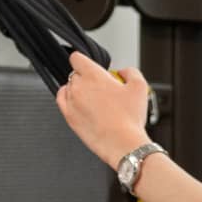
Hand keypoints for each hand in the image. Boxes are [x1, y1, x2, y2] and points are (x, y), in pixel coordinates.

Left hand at [55, 51, 152, 167]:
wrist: (122, 143)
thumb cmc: (130, 118)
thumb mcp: (140, 86)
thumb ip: (130, 72)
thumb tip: (122, 72)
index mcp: (93, 75)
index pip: (76, 58)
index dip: (84, 60)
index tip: (89, 66)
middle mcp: (79, 86)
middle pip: (75, 74)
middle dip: (87, 78)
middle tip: (101, 89)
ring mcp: (71, 102)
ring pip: (69, 87)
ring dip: (79, 90)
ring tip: (94, 100)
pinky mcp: (69, 116)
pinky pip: (62, 100)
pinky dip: (68, 98)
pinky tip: (78, 103)